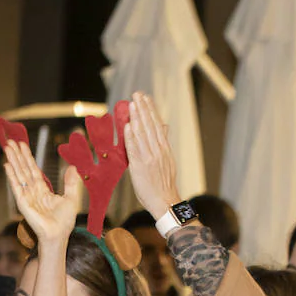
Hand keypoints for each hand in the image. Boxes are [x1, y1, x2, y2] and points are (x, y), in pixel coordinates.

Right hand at [2, 141, 80, 243]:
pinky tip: (7, 165)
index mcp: (42, 190)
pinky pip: (16, 186)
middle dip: (17, 155)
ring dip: (13, 160)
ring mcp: (26, 197)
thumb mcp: (72, 198)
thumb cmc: (64, 222)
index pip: (33, 170)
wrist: (58, 235)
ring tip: (7, 147)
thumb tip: (73, 166)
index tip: (22, 144)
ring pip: (19, 174)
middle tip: (10, 141)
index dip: (28, 157)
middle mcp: (32, 192)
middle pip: (23, 169)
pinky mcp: (23, 203)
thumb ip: (72, 182)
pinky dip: (12, 176)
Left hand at [123, 93, 179, 220]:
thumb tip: (164, 126)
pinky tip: (127, 127)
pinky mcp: (140, 167)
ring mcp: (149, 158)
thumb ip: (164, 142)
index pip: (157, 124)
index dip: (151, 110)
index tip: (146, 98)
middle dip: (143, 108)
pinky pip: (135, 149)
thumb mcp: (167, 159)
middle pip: (150, 126)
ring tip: (132, 104)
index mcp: (164, 148)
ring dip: (137, 118)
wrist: (165, 201)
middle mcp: (158, 150)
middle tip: (137, 94)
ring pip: (143, 134)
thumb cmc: (163, 183)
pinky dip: (131, 137)